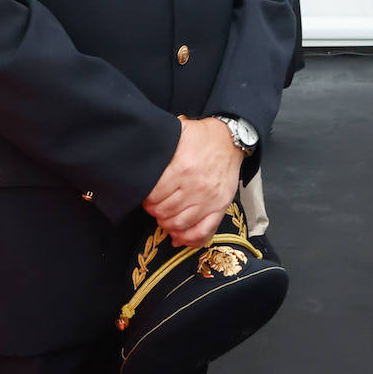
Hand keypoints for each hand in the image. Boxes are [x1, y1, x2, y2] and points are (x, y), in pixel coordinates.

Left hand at [143, 116, 243, 247]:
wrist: (230, 139)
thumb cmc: (202, 138)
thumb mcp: (178, 134)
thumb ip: (160, 147)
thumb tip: (142, 157)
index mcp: (182, 168)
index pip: (154, 195)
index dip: (146, 199)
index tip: (145, 197)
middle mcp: (196, 186)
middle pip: (164, 211)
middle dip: (154, 212)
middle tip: (154, 207)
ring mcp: (209, 199)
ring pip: (180, 224)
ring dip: (167, 224)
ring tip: (164, 217)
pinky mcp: (220, 207)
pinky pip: (203, 231)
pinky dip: (189, 239)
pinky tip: (179, 236)